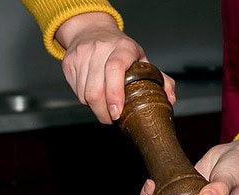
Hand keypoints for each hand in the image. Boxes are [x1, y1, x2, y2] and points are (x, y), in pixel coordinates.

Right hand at [55, 12, 175, 123]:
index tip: (117, 113)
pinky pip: (75, 90)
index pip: (115, 69)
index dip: (115, 94)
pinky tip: (94, 98)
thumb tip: (170, 99)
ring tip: (104, 110)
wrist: (92, 30)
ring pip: (84, 93)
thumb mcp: (143, 59)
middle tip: (112, 120)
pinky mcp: (68, 61)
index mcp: (123, 48)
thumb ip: (161, 79)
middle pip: (96, 88)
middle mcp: (100, 48)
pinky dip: (85, 100)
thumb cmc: (123, 50)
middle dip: (103, 112)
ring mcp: (82, 54)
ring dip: (94, 108)